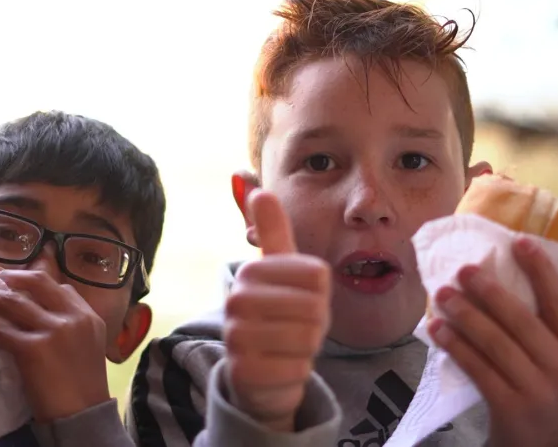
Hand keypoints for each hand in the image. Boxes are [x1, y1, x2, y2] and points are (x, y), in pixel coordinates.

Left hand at [0, 270, 110, 421]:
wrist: (84, 413)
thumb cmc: (84, 383)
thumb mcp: (90, 344)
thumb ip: (73, 324)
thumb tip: (46, 310)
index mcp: (88, 315)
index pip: (60, 286)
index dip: (35, 281)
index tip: (15, 283)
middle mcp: (73, 317)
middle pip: (37, 282)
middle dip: (11, 277)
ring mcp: (55, 330)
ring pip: (14, 302)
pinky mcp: (35, 349)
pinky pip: (1, 333)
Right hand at [224, 190, 330, 431]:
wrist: (259, 372)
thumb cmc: (278, 315)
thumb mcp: (278, 271)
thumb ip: (271, 230)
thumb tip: (254, 185)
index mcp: (250, 272)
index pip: (317, 275)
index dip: (320, 293)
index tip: (300, 300)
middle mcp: (237, 301)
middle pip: (314, 308)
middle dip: (315, 324)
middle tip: (297, 328)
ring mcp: (236, 337)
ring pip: (307, 339)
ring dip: (308, 348)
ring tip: (289, 346)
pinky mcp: (243, 372)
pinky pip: (297, 369)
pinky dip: (298, 371)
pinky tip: (281, 368)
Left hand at [427, 238, 557, 446]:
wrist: (548, 446)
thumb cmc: (546, 388)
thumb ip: (540, 328)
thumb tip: (495, 280)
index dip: (541, 270)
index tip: (519, 242)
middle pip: (520, 319)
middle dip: (488, 291)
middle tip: (462, 269)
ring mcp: (536, 389)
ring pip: (494, 342)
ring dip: (464, 314)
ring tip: (442, 294)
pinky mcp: (509, 406)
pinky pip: (476, 367)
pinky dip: (454, 345)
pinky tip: (438, 328)